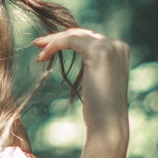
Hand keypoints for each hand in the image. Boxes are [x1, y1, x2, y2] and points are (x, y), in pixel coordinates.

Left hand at [32, 28, 129, 144]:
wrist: (107, 124)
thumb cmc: (100, 109)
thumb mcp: (99, 81)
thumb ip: (94, 66)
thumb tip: (83, 59)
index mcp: (120, 49)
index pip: (89, 37)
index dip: (67, 39)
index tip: (48, 46)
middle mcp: (118, 45)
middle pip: (81, 33)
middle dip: (58, 37)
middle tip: (38, 44)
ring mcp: (110, 47)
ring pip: (73, 35)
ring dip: (52, 41)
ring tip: (37, 49)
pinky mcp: (98, 52)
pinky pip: (69, 40)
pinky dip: (53, 45)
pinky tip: (42, 57)